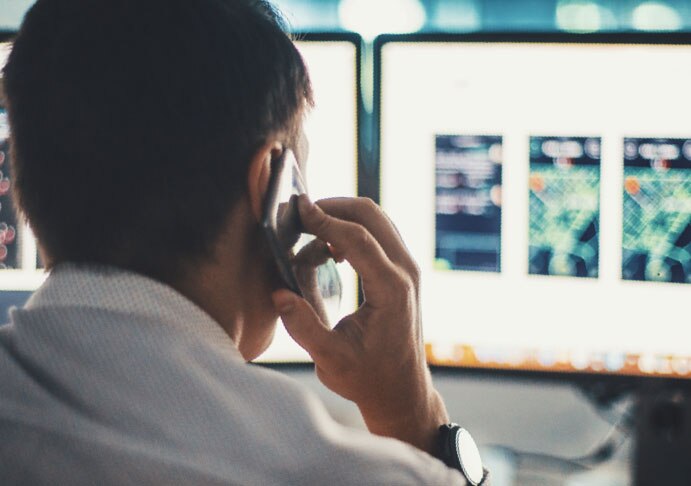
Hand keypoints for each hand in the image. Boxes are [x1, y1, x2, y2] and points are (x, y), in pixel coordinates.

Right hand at [272, 196, 448, 455]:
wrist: (400, 389)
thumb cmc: (367, 378)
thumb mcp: (330, 359)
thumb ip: (303, 326)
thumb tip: (278, 293)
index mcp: (392, 290)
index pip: (358, 238)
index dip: (324, 220)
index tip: (297, 210)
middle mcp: (405, 272)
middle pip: (371, 215)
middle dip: (333, 207)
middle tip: (299, 216)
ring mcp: (407, 268)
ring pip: (376, 219)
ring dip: (342, 217)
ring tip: (309, 237)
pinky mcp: (402, 270)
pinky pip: (378, 233)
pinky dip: (351, 230)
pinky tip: (328, 252)